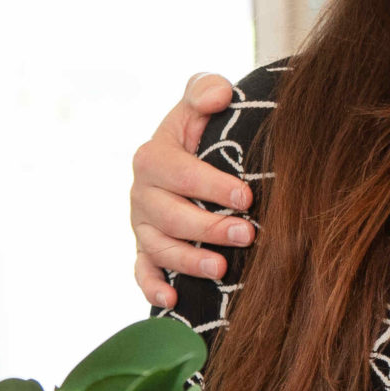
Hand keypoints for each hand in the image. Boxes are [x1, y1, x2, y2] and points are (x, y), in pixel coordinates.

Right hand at [131, 73, 251, 309]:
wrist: (188, 154)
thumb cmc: (200, 128)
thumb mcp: (199, 103)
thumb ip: (205, 90)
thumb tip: (219, 96)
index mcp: (153, 157)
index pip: (181, 174)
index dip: (212, 186)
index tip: (247, 198)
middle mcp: (142, 193)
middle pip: (171, 216)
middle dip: (209, 227)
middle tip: (248, 234)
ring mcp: (142, 224)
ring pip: (160, 248)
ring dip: (189, 261)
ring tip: (223, 268)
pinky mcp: (144, 248)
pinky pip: (141, 271)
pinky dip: (152, 288)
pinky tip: (173, 300)